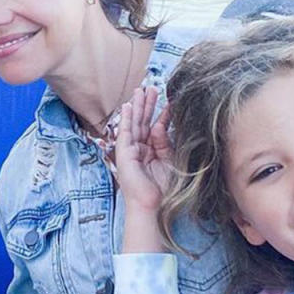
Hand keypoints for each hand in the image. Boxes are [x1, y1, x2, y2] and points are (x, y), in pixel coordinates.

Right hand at [115, 87, 173, 212]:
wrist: (151, 205)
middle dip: (148, 105)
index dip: (162, 115)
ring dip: (138, 106)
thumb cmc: (162, 190)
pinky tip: (129, 106)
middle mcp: (140, 149)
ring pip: (134, 124)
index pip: (156, 129)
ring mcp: (130, 151)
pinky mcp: (123, 153)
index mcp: (152, 152)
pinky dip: (127, 119)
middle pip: (144, 122)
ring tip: (141, 90)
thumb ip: (166, 143)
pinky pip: (125, 132)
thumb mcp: (170, 161)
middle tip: (152, 88)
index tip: (170, 101)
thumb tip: (160, 125)